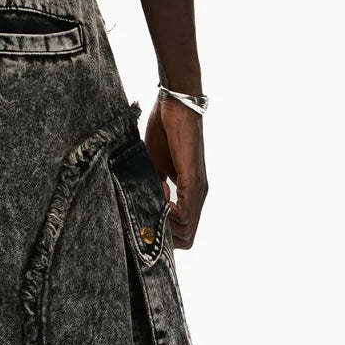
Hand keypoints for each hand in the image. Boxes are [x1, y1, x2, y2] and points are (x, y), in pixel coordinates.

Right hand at [144, 94, 207, 248]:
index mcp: (190, 191)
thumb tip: (152, 204)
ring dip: (165, 228)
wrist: (176, 106)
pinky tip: (156, 203)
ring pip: (187, 229)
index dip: (165, 234)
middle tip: (146, 223)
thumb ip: (155, 186)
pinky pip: (185, 212)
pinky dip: (169, 215)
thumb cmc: (165, 132)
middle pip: (187, 237)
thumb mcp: (155, 166)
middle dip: (165, 238)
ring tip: (148, 212)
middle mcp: (198, 193)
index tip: (146, 223)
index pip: (184, 229)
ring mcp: (198, 188)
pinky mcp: (193, 179)